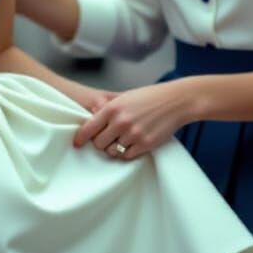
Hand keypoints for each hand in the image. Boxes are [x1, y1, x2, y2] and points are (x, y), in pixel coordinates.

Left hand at [74, 81, 191, 159]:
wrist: (175, 101)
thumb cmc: (150, 97)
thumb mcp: (125, 96)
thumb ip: (108, 106)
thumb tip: (91, 114)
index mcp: (112, 108)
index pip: (88, 128)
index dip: (80, 138)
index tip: (77, 144)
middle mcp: (121, 122)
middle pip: (98, 143)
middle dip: (100, 143)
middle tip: (106, 139)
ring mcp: (133, 134)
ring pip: (112, 151)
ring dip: (114, 149)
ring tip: (120, 141)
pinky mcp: (145, 144)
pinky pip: (127, 156)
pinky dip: (126, 153)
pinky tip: (130, 145)